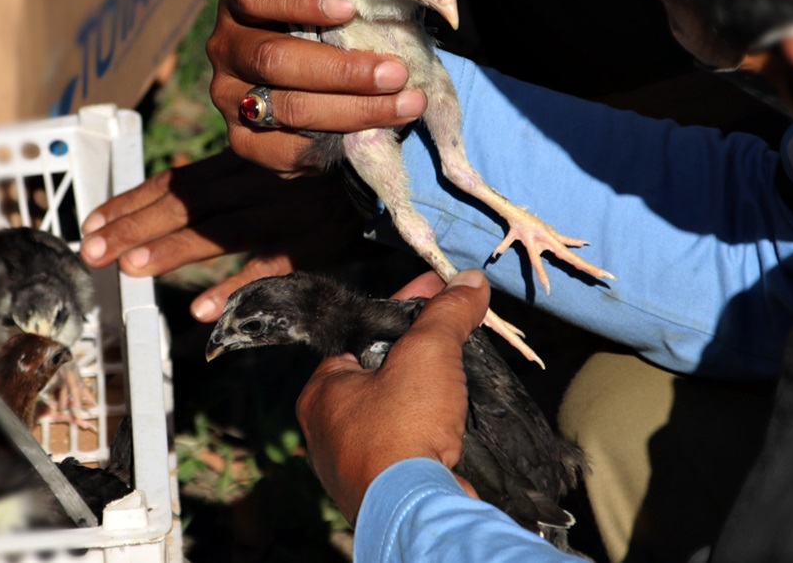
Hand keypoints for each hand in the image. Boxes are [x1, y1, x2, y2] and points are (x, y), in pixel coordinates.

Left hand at [79, 150, 370, 320]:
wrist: (394, 167)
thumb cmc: (331, 162)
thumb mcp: (277, 154)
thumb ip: (234, 172)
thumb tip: (181, 190)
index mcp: (241, 162)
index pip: (176, 182)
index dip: (132, 200)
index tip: (92, 220)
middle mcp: (255, 183)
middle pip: (185, 206)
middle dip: (134, 227)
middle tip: (91, 250)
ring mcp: (283, 212)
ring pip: (218, 231)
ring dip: (173, 250)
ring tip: (131, 268)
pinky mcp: (312, 242)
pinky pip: (270, 267)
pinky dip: (236, 287)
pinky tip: (202, 308)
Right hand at [206, 0, 425, 174]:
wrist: (305, 88)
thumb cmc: (324, 35)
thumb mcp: (328, 11)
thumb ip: (345, 10)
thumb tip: (394, 19)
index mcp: (240, 5)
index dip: (301, 1)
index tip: (350, 9)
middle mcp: (225, 50)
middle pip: (276, 60)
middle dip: (344, 70)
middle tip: (396, 73)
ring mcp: (229, 98)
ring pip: (289, 107)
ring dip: (354, 110)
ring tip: (405, 105)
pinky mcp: (243, 141)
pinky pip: (287, 150)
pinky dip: (334, 142)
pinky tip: (372, 134)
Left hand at [295, 269, 489, 522]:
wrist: (414, 510)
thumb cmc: (403, 426)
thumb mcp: (428, 352)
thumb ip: (447, 313)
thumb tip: (471, 282)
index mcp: (321, 392)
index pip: (363, 334)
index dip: (404, 309)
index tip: (439, 292)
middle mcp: (328, 430)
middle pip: (381, 372)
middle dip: (418, 351)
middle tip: (453, 331)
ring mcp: (353, 465)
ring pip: (395, 411)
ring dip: (428, 393)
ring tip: (461, 372)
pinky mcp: (383, 490)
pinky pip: (409, 446)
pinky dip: (432, 429)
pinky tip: (456, 419)